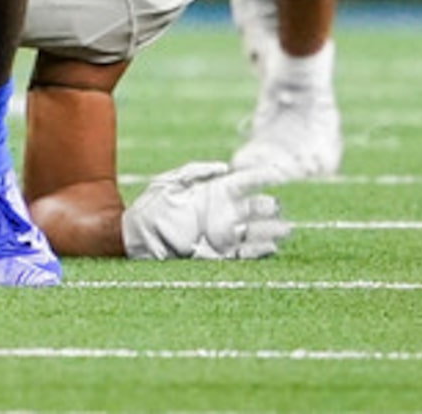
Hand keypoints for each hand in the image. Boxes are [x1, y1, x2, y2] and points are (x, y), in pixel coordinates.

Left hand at [119, 159, 288, 260]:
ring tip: (284, 230)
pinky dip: (258, 251)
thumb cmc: (150, 208)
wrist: (137, 240)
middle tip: (278, 208)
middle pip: (254, 209)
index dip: (262, 177)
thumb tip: (224, 167)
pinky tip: (270, 248)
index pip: (244, 182)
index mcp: (213, 192)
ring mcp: (221, 234)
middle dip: (269, 207)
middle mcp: (221, 213)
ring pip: (253, 231)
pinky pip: (242, 254)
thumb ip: (196, 171)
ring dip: (270, 231)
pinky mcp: (217, 255)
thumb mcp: (169, 182)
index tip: (279, 173)